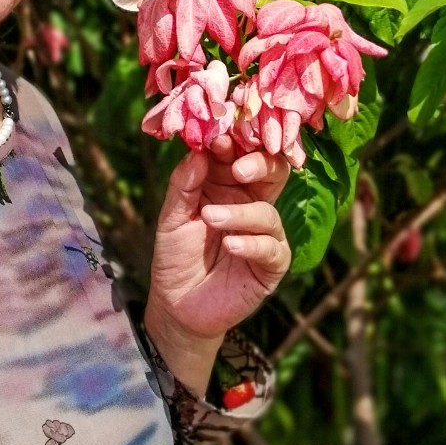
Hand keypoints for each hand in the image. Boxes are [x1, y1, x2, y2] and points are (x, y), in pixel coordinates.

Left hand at [144, 144, 291, 396]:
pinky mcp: (271, 266)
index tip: (218, 138)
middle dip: (258, 164)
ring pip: (268, 213)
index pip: (242, 155)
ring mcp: (264, 235)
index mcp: (229, 187)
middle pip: (273, 173)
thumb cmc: (176, 256)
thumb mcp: (172, 217)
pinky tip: (231, 245)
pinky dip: (253, 243)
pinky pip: (273, 248)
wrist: (177, 306)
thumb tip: (198, 152)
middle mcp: (252, 205)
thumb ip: (184, 185)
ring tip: (211, 219)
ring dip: (240, 213)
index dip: (233, 144)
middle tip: (237, 168)